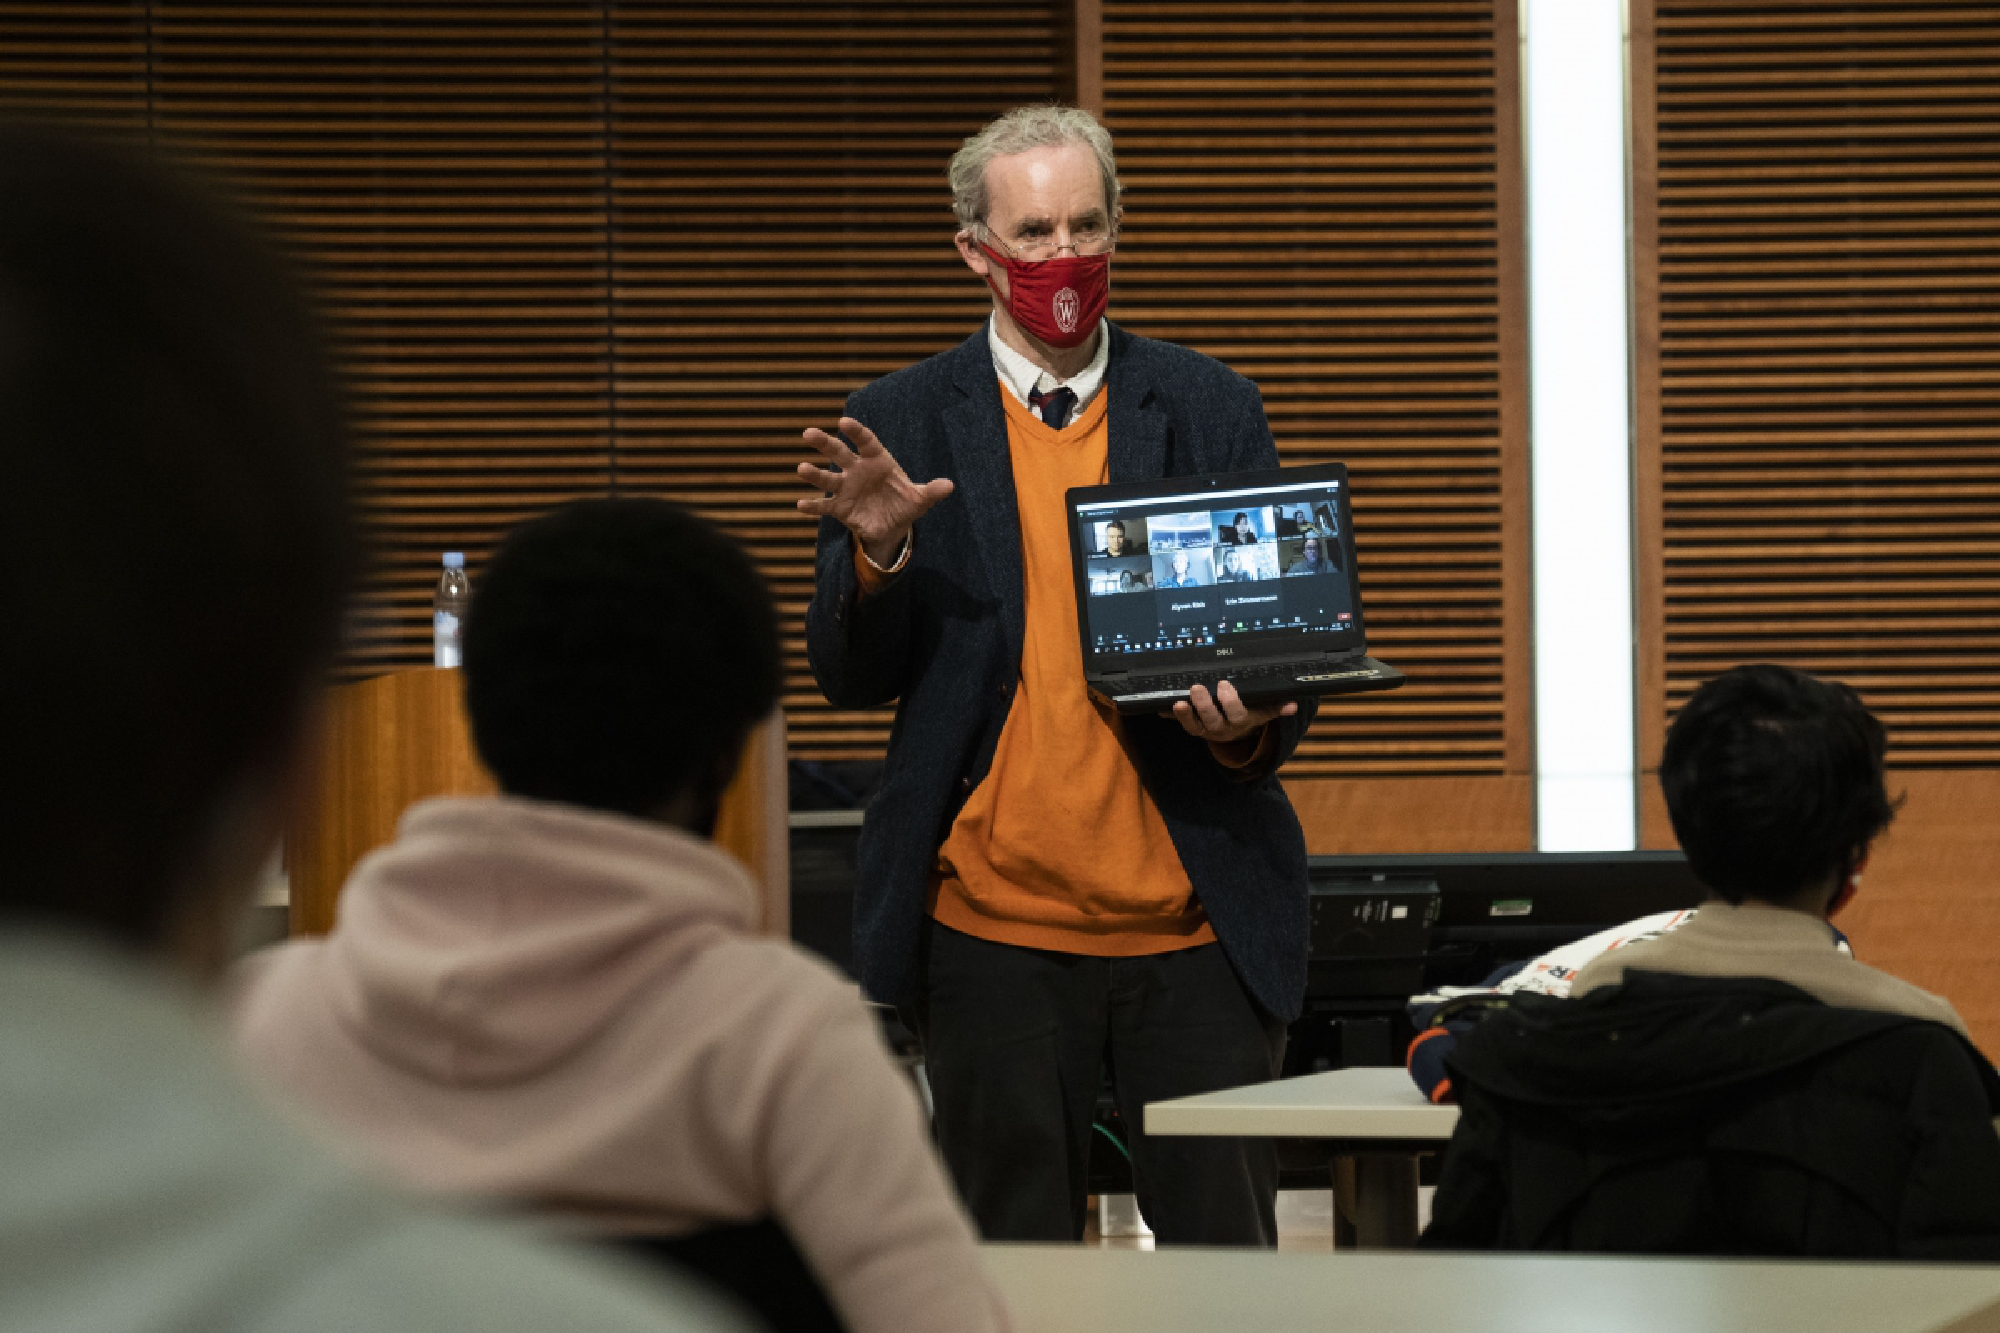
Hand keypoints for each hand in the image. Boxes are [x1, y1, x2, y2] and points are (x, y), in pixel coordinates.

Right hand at [796, 416, 953, 565]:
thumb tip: (949, 486)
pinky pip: (824, 506)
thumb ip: (932, 491)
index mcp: (877, 460)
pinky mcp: (840, 508)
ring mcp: (846, 488)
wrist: (892, 526)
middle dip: (824, 443)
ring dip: (814, 474)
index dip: (855, 431)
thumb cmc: (904, 503)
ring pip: (827, 478)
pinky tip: (801, 505)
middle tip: (808, 433)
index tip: (844, 422)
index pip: (865, 441)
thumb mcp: (920, 499)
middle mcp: (857, 470)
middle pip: (839, 453)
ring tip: (801, 469)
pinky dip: (813, 506)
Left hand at [1169, 680, 1297, 749]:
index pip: (1237, 714)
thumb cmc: (1251, 713)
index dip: (1229, 702)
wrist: (1239, 734)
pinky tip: (1161, 708)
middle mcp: (1222, 728)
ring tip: (1178, 703)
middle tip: (1196, 688)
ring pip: (1194, 726)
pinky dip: (1171, 717)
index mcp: (1241, 722)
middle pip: (1212, 720)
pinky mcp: (1194, 728)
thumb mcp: (1265, 711)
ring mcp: (1206, 730)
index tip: (1223, 685)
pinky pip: (1181, 724)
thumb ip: (1276, 707)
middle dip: (1204, 705)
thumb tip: (1292, 705)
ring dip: (1185, 715)